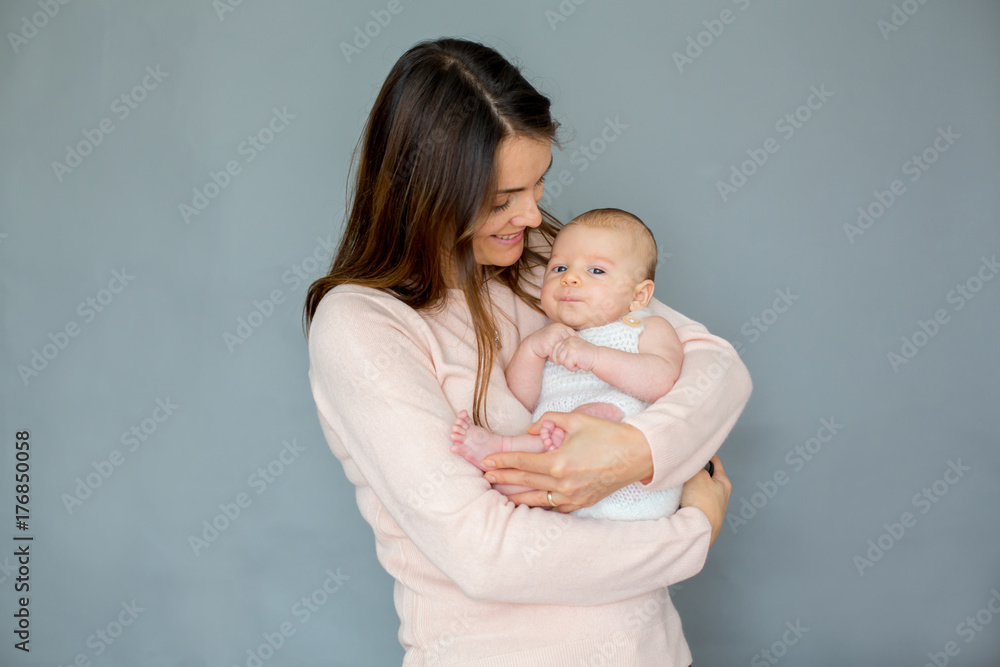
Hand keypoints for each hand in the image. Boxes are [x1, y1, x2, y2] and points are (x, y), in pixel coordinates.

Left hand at [481, 411, 652, 511]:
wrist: (638, 454)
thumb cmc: (608, 434)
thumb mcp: (576, 419)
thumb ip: (548, 420)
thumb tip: (531, 430)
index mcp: (559, 463)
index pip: (522, 462)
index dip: (502, 461)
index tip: (487, 461)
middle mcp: (563, 484)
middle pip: (525, 481)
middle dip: (503, 478)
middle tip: (485, 476)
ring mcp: (573, 497)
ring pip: (537, 499)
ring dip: (516, 495)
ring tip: (500, 492)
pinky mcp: (582, 503)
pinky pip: (555, 507)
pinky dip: (540, 504)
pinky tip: (530, 501)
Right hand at [527, 323, 576, 358]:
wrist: (532, 344)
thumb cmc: (548, 342)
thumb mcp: (559, 338)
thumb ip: (568, 340)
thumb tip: (581, 347)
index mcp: (563, 327)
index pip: (574, 339)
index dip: (571, 348)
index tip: (567, 353)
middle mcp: (559, 329)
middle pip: (568, 345)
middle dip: (565, 353)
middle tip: (561, 358)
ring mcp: (553, 335)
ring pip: (562, 351)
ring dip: (558, 357)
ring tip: (554, 357)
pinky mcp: (547, 343)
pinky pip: (554, 354)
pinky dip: (553, 358)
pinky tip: (548, 357)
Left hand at [549, 336, 598, 371]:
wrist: (598, 358)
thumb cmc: (586, 355)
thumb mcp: (574, 350)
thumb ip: (565, 351)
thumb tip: (552, 359)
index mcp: (569, 338)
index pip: (556, 346)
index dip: (556, 355)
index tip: (559, 361)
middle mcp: (569, 341)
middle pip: (557, 354)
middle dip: (563, 361)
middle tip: (573, 362)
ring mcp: (570, 347)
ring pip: (561, 360)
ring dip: (569, 365)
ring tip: (577, 362)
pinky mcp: (573, 354)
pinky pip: (567, 365)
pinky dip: (573, 368)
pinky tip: (579, 365)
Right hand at [679, 456, 730, 545]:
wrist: (697, 528)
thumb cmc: (703, 503)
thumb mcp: (698, 475)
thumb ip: (696, 466)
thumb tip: (691, 462)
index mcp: (724, 483)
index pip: (715, 462)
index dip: (704, 456)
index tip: (695, 454)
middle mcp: (720, 495)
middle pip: (705, 477)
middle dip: (694, 474)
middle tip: (685, 472)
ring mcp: (711, 507)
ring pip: (697, 491)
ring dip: (689, 489)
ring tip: (680, 488)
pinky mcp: (703, 517)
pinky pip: (692, 503)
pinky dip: (686, 500)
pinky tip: (679, 501)